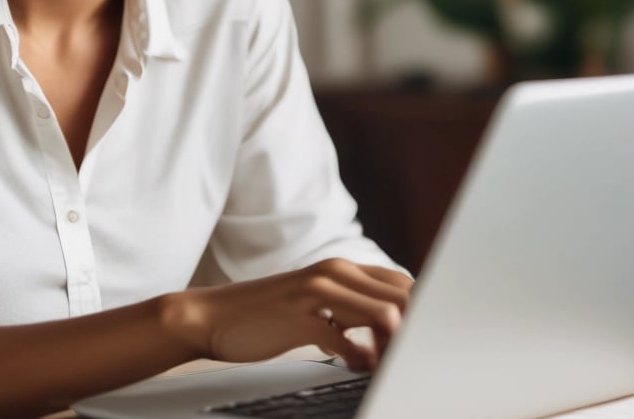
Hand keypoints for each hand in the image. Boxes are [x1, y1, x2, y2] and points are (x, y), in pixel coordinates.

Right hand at [161, 259, 412, 371]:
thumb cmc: (269, 316)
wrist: (213, 317)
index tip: (418, 340)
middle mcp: (334, 272)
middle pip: (404, 295)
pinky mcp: (299, 317)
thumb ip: (352, 309)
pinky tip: (350, 363)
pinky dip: (358, 359)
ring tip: (377, 362)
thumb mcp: (317, 305)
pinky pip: (348, 341)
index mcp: (342, 268)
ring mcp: (317, 292)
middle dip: (413, 329)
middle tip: (402, 356)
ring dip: (391, 346)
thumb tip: (394, 328)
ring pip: (386, 314)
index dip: (420, 313)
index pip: (403, 283)